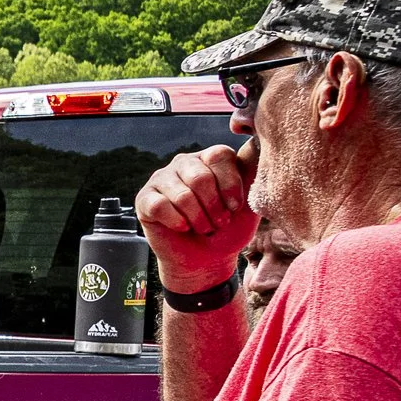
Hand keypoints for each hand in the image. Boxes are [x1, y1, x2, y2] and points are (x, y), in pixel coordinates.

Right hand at [135, 143, 258, 294]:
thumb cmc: (228, 229)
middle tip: (218, 223)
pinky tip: (182, 228)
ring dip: (198, 219)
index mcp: (210, 158)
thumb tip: (256, 141)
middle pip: (200, 177)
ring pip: (182, 194)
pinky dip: (177, 223)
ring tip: (203, 228)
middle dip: (213, 208)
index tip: (235, 207)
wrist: (206, 260)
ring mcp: (162, 179)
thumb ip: (253, 170)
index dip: (230, 185)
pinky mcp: (144, 198)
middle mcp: (185, 163)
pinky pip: (160, 206)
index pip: (219, 156)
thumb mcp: (250, 200)